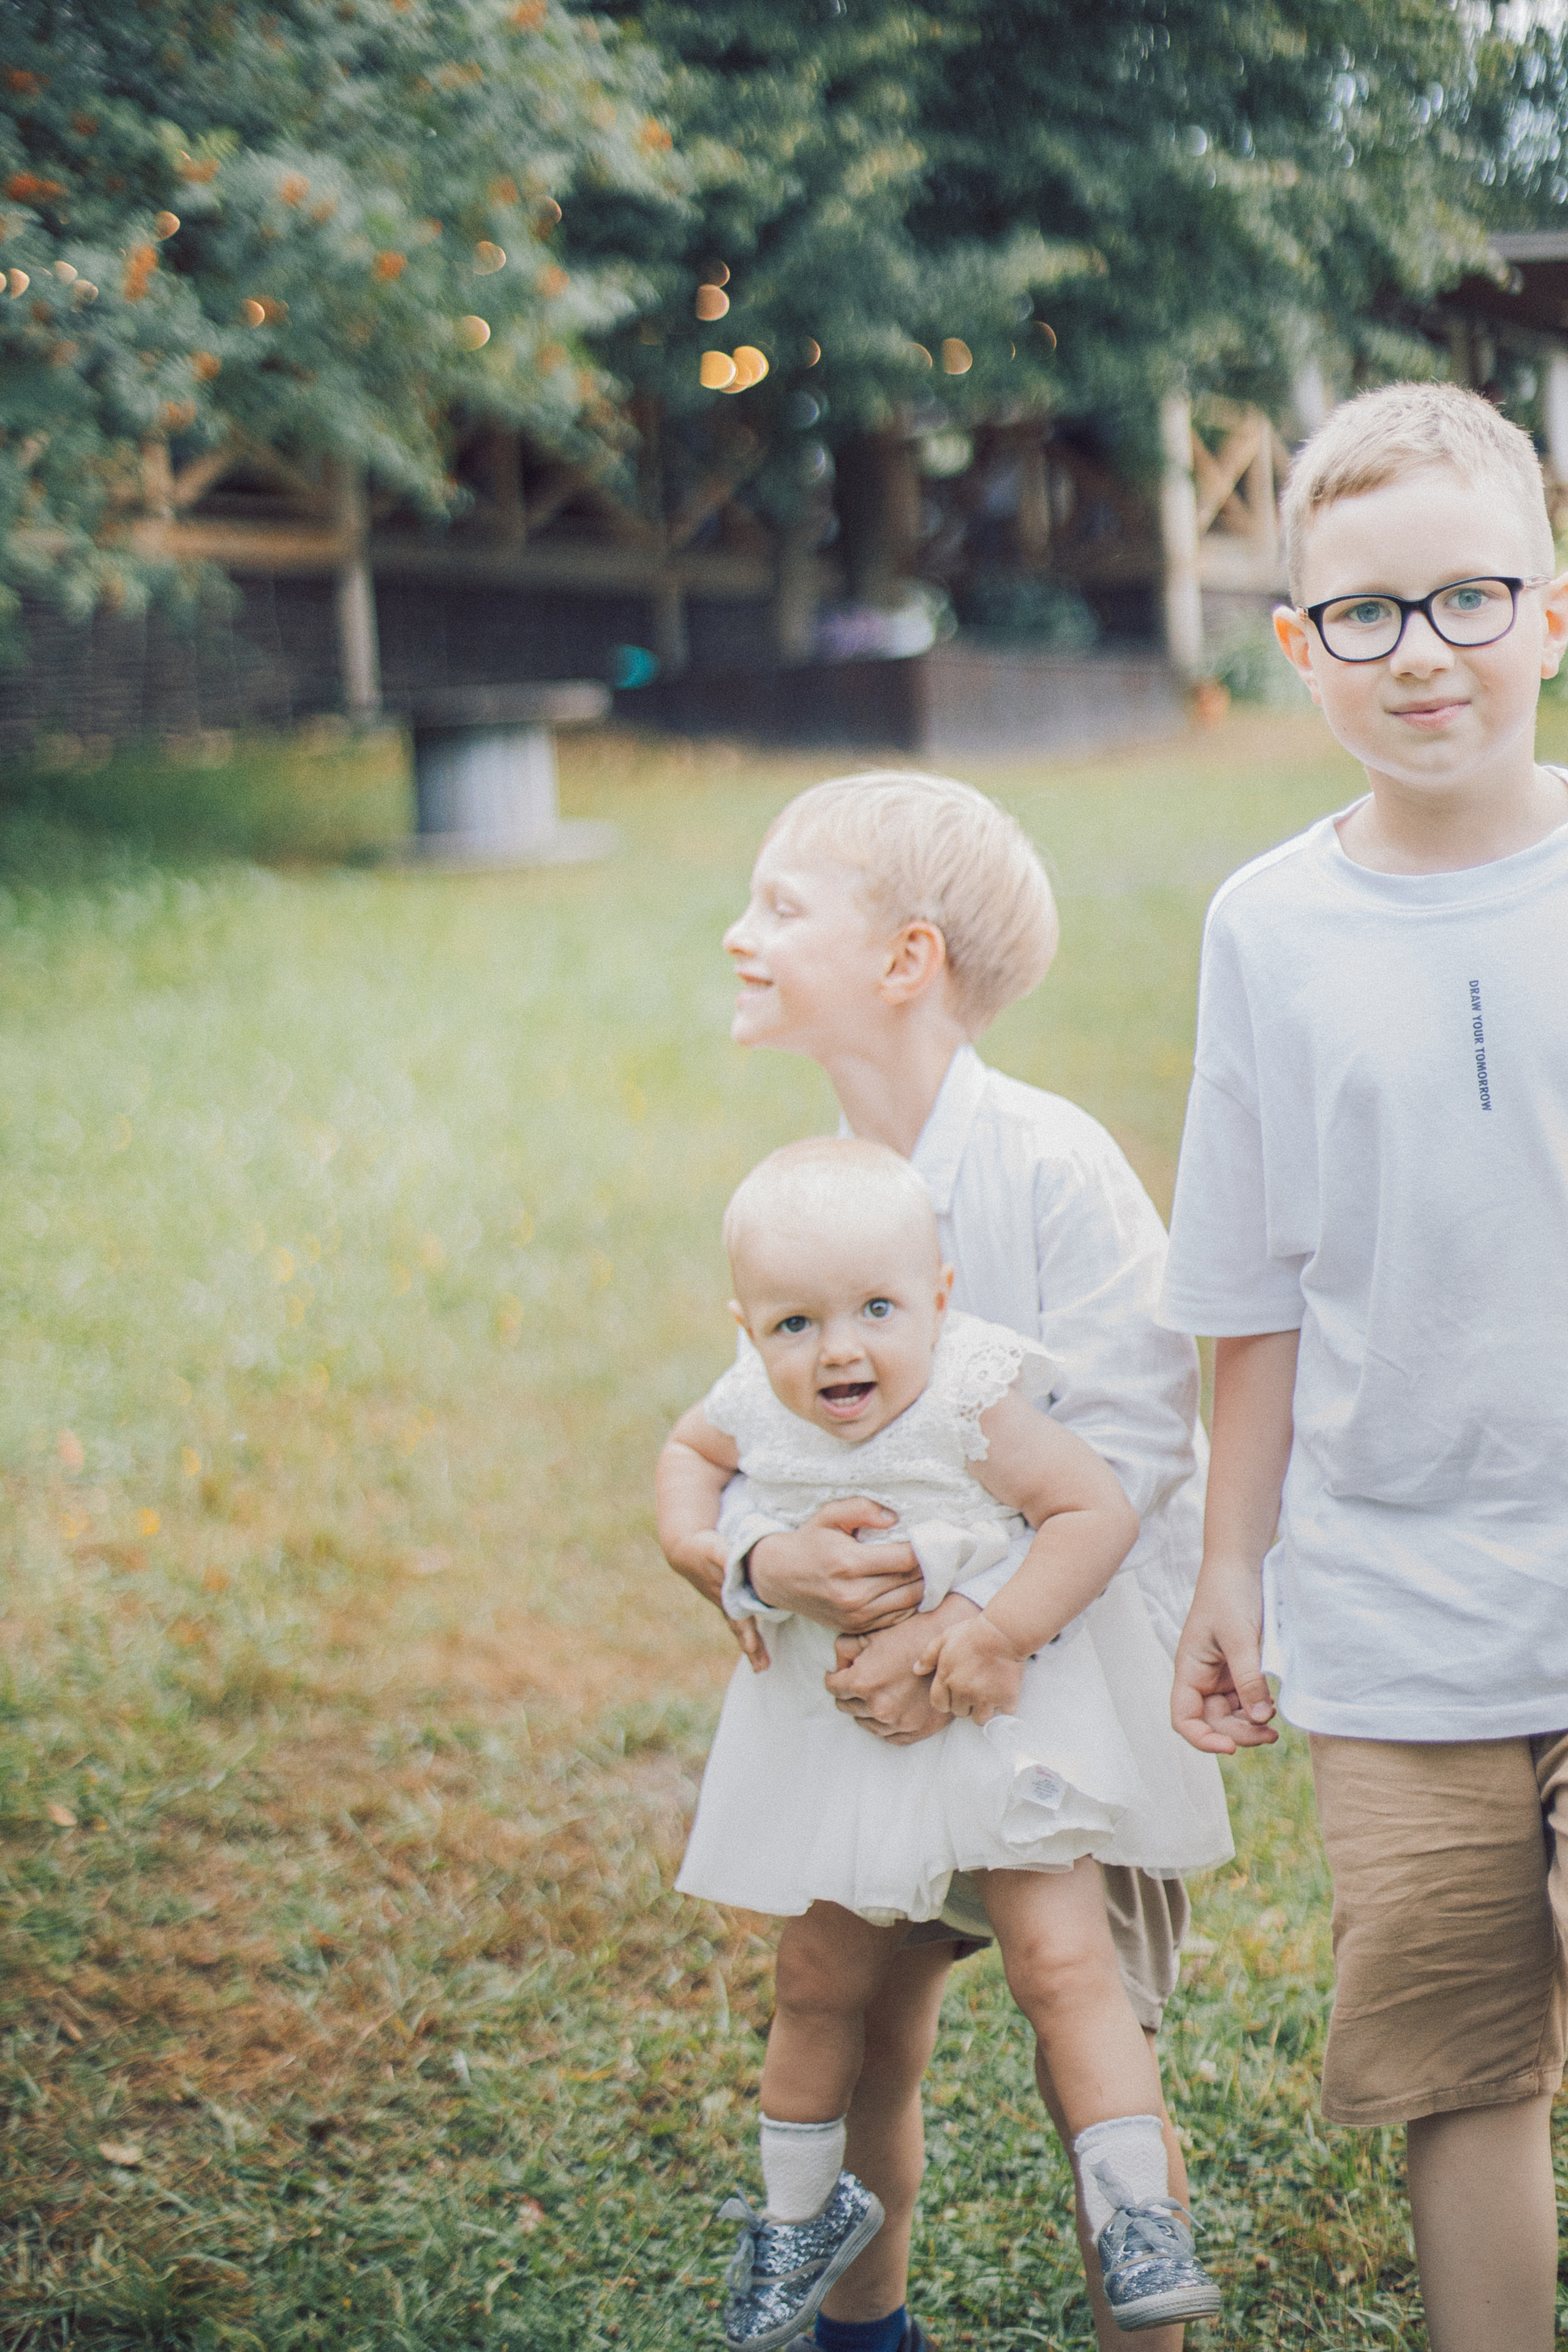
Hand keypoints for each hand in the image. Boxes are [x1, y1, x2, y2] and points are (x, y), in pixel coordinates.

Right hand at [666, 1532, 768, 1670]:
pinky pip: (739, 1621)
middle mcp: (725, 1603)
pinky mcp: (727, 1601)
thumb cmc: (703, 1548)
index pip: (738, 1616)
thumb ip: (724, 1556)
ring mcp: (725, 1604)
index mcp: (725, 1593)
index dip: (746, 1631)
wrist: (684, 1551)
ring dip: (751, 1646)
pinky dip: (747, 1635)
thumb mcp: (714, 1548)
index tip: (752, 1647)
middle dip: (752, 1647)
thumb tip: (735, 1564)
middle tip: (762, 1668)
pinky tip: (756, 1647)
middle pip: (740, 1629)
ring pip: (740, 1628)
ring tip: (761, 1667)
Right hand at [749, 1499, 922, 1633]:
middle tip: (940, 1553)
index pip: (904, 1559)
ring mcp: (857, 1615)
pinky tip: (912, 1587)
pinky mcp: (857, 1627)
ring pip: (909, 1602)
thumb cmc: (809, 1542)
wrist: (779, 1577)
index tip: (933, 1539)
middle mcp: (854, 1594)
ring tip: (932, 1569)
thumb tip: (894, 1518)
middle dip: (930, 1567)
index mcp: (848, 1563)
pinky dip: (910, 1603)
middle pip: (911, 1582)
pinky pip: (897, 1617)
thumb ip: (861, 1509)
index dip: (926, 1549)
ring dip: (925, 1586)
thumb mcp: (829, 1515)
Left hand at [823, 1598, 978, 1743]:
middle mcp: (879, 1707)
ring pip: (867, 1723)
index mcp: (863, 1682)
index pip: (833, 1687)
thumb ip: (845, 1649)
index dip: (835, 1677)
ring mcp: (899, 1722)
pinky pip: (890, 1737)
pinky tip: (889, 1710)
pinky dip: (886, 1725)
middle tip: (859, 1682)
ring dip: (867, 1710)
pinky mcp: (917, 1731)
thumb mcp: (872, 1635)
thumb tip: (837, 1665)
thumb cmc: (910, 1635)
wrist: (949, 1647)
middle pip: (848, 1707)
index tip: (839, 1674)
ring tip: (876, 1694)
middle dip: (850, 1693)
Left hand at [913, 1614, 1024, 1725]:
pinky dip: (1006, 1703)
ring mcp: (985, 1697)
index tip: (955, 1694)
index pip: (940, 1705)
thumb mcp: (945, 1638)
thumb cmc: (973, 1633)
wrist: (1004, 1631)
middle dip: (966, 1703)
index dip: (947, 1701)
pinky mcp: (1006, 1698)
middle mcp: (964, 1691)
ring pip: (980, 1718)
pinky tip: (1005, 1688)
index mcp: (947, 1678)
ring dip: (984, 1708)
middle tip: (974, 1687)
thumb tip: (917, 1670)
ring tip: (989, 1692)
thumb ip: (928, 1656)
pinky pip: (1004, 1711)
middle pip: (960, 1712)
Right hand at [1170, 1557, 1277, 1753]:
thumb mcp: (1240, 1638)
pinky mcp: (1237, 1669)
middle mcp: (1201, 1677)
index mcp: (1189, 1669)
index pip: (1184, 1718)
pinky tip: (1272, 1706)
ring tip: (1273, 1725)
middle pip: (1212, 1722)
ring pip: (1231, 1714)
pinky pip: (1245, 1699)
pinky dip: (1257, 1707)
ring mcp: (1219, 1674)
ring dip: (1249, 1724)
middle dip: (1238, 1733)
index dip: (1202, 1739)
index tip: (1230, 1748)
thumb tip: (1259, 1719)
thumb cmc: (1230, 1594)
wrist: (1240, 1565)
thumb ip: (1249, 1679)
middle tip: (1268, 1734)